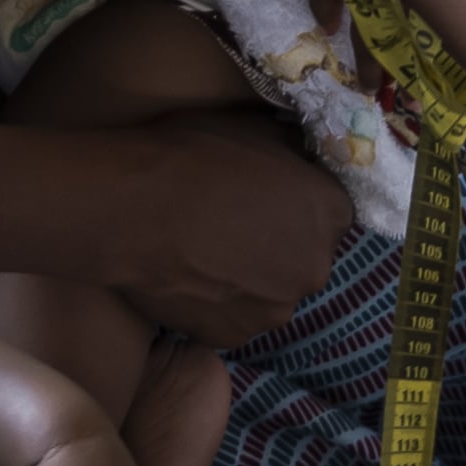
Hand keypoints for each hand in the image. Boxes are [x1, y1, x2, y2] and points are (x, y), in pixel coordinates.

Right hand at [106, 109, 353, 341]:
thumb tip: (295, 155)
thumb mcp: (256, 128)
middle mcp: (315, 269)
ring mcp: (275, 310)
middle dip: (279, 242)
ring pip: (270, 292)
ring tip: (207, 254)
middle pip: (304, 256)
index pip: (330, 209)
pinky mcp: (233, 337)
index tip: (267, 194)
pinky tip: (191, 278)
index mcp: (330, 213)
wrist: (134, 209)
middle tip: (235, 223)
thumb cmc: (197, 156)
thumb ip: (290, 148)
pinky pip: (234, 317)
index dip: (297, 200)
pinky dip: (219, 303)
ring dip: (251, 278)